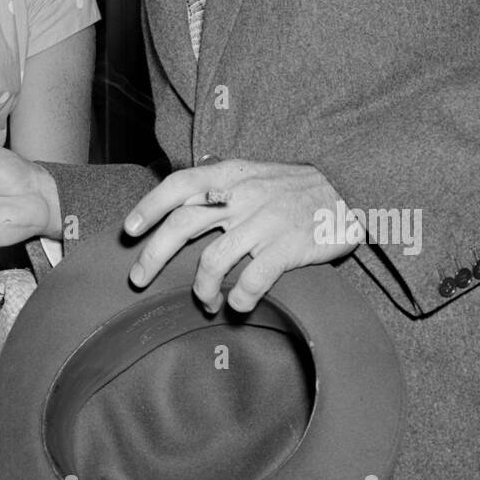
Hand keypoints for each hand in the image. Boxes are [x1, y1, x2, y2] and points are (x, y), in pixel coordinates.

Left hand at [123, 161, 352, 314]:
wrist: (350, 190)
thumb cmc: (294, 187)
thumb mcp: (254, 173)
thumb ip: (220, 185)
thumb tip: (180, 201)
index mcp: (230, 174)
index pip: (178, 184)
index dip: (149, 205)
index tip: (130, 229)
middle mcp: (241, 196)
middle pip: (182, 225)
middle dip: (153, 255)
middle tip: (138, 279)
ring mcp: (264, 222)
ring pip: (212, 261)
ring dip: (200, 289)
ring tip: (204, 303)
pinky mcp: (287, 248)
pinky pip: (252, 281)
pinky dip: (240, 300)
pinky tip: (239, 307)